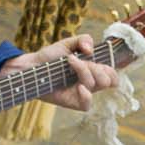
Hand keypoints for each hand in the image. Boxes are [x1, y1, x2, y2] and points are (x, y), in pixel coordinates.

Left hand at [2, 34, 118, 111]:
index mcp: (93, 71)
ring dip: (84, 70)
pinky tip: (79, 87)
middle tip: (79, 61)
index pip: (112, 76)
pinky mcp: (72, 102)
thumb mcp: (68, 43)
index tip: (96, 59)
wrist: (32, 66)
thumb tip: (91, 50)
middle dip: (97, 68)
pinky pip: (86, 105)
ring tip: (70, 62)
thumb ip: (83, 40)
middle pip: (107, 81)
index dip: (111, 70)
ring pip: (95, 85)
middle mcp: (89, 83)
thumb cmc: (50, 57)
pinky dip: (86, 95)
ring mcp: (81, 93)